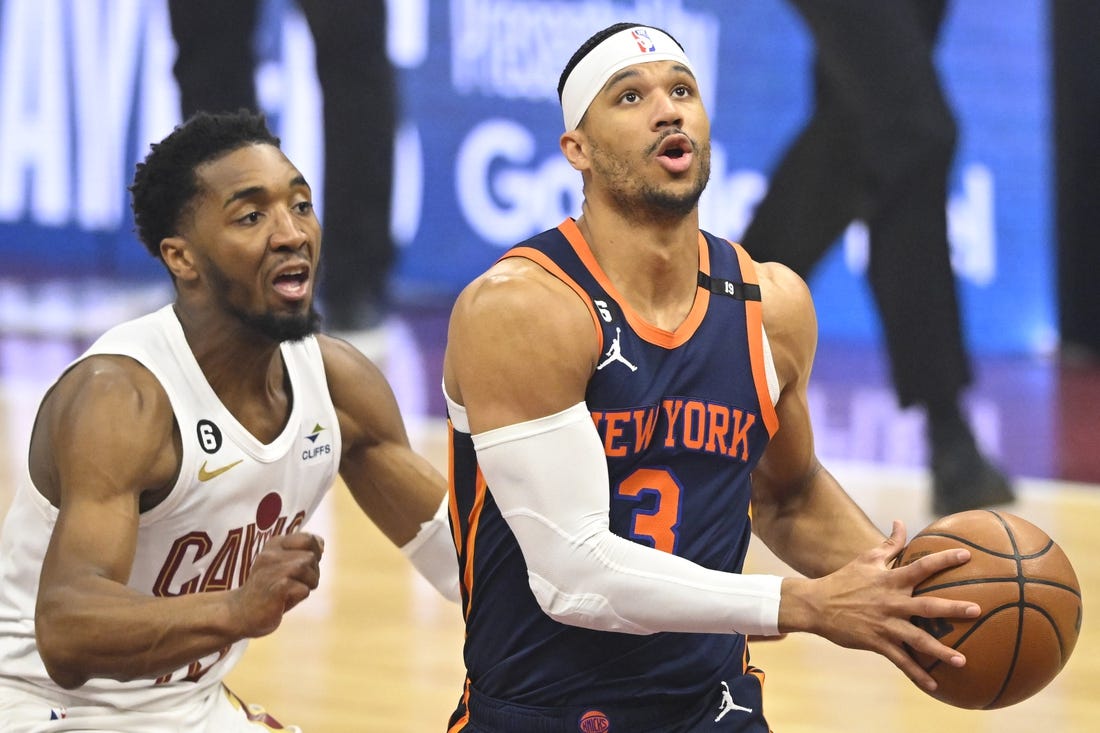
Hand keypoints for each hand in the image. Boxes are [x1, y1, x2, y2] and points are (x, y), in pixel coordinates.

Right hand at [232, 532, 324, 637]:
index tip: (303, 566)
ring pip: (307, 569)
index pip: (308, 539)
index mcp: (274, 544)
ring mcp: (271, 571)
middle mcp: (271, 554)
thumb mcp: (284, 564)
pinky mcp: (274, 589)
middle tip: (297, 584)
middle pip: (311, 556)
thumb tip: (321, 543)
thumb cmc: (269, 589)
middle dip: (313, 572)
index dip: (315, 553)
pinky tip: (285, 600)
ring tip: (292, 592)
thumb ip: (302, 551)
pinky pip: (303, 589)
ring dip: (308, 584)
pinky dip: (300, 595)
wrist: (241, 613)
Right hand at [779, 520, 978, 691]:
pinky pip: (902, 661)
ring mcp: (885, 624)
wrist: (816, 605)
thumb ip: (889, 544)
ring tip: (962, 661)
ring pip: (918, 639)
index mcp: (890, 580)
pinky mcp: (878, 643)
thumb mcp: (866, 559)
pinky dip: (918, 674)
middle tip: (977, 610)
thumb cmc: (844, 580)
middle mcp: (892, 602)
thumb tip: (901, 523)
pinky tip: (934, 686)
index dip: (944, 559)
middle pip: (927, 606)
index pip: (922, 566)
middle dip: (953, 608)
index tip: (967, 555)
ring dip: (941, 651)